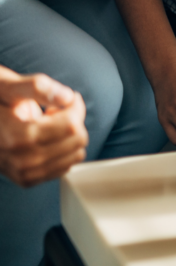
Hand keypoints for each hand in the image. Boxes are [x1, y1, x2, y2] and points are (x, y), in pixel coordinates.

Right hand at [0, 70, 87, 186]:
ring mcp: (25, 173)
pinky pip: (65, 167)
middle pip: (78, 140)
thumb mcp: (7, 86)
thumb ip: (37, 87)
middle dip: (72, 121)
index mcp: (18, 137)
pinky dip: (62, 151)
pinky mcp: (27, 179)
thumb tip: (67, 97)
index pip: (72, 125)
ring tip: (46, 126)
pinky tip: (43, 140)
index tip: (64, 99)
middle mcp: (22, 161)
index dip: (74, 106)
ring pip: (76, 155)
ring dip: (67, 137)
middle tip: (52, 112)